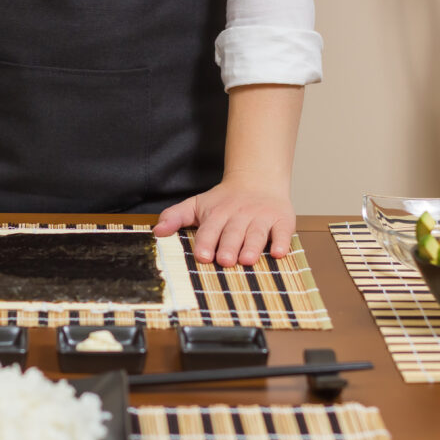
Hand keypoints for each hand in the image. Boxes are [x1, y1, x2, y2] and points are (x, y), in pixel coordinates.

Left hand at [152, 175, 294, 266]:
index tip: (202, 255)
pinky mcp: (282, 220)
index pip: (210, 229)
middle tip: (224, 261)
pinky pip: (283, 232)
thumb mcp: (197, 205)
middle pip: (233, 232)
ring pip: (257, 233)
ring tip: (247, 260)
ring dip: (252, 246)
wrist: (258, 179)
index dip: (206, 241)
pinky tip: (279, 253)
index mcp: (218, 213)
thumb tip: (157, 231)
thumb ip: (176, 217)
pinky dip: (282, 242)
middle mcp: (240, 215)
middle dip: (229, 246)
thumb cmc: (225, 200)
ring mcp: (262, 217)